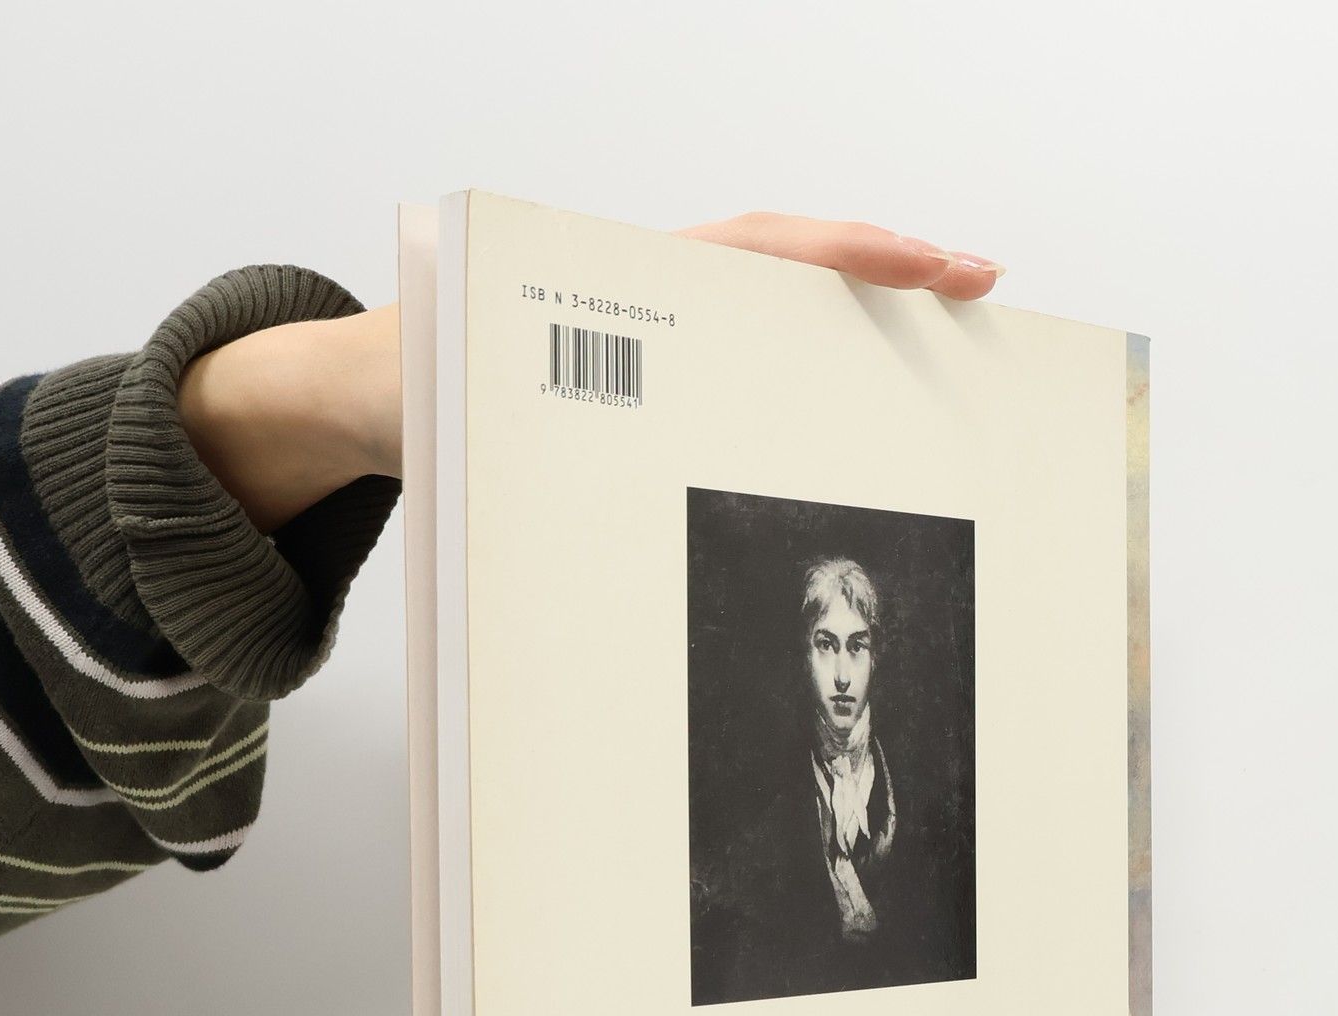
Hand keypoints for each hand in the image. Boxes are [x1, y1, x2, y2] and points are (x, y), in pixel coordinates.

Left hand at [181, 212, 1005, 531]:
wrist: (359, 395)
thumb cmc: (401, 388)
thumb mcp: (433, 392)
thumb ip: (476, 410)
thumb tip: (511, 441)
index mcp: (612, 282)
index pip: (756, 252)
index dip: (849, 257)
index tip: (933, 263)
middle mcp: (645, 293)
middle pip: (790, 269)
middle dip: (887, 274)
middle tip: (978, 286)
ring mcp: (655, 327)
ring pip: (774, 311)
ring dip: (855, 321)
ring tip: (940, 336)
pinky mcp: (651, 368)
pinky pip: (745, 354)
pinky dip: (805, 361)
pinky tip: (850, 392)